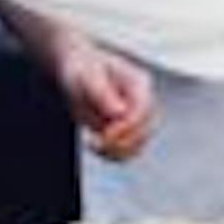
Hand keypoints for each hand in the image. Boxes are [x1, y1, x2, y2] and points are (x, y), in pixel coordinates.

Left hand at [54, 38, 155, 160]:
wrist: (77, 72)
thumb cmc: (83, 68)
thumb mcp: (88, 76)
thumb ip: (103, 93)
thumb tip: (120, 112)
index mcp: (139, 83)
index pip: (144, 110)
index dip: (127, 127)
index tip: (105, 134)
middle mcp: (143, 102)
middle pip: (146, 131)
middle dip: (122, 142)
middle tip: (96, 142)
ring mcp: (136, 117)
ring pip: (139, 145)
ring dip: (117, 151)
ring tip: (94, 145)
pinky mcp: (126, 131)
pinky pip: (127, 151)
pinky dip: (112, 154)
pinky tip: (96, 147)